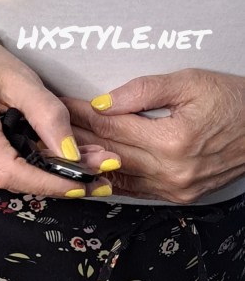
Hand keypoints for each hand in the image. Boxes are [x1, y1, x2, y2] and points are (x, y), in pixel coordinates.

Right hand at [0, 34, 121, 198]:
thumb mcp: (21, 79)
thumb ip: (48, 115)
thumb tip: (71, 155)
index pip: (9, 171)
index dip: (45, 183)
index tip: (79, 185)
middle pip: (13, 179)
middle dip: (55, 180)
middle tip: (94, 175)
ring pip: (9, 178)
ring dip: (46, 174)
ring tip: (81, 164)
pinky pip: (1, 170)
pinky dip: (29, 167)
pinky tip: (51, 159)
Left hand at [64, 69, 244, 202]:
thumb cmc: (232, 102)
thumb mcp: (191, 82)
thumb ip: (144, 92)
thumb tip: (104, 103)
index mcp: (172, 141)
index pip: (113, 128)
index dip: (84, 117)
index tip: (63, 108)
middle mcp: (170, 172)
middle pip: (110, 156)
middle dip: (79, 142)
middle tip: (53, 132)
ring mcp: (173, 189)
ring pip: (118, 177)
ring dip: (89, 166)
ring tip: (65, 153)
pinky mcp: (176, 197)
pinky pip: (134, 190)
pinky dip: (111, 180)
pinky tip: (92, 173)